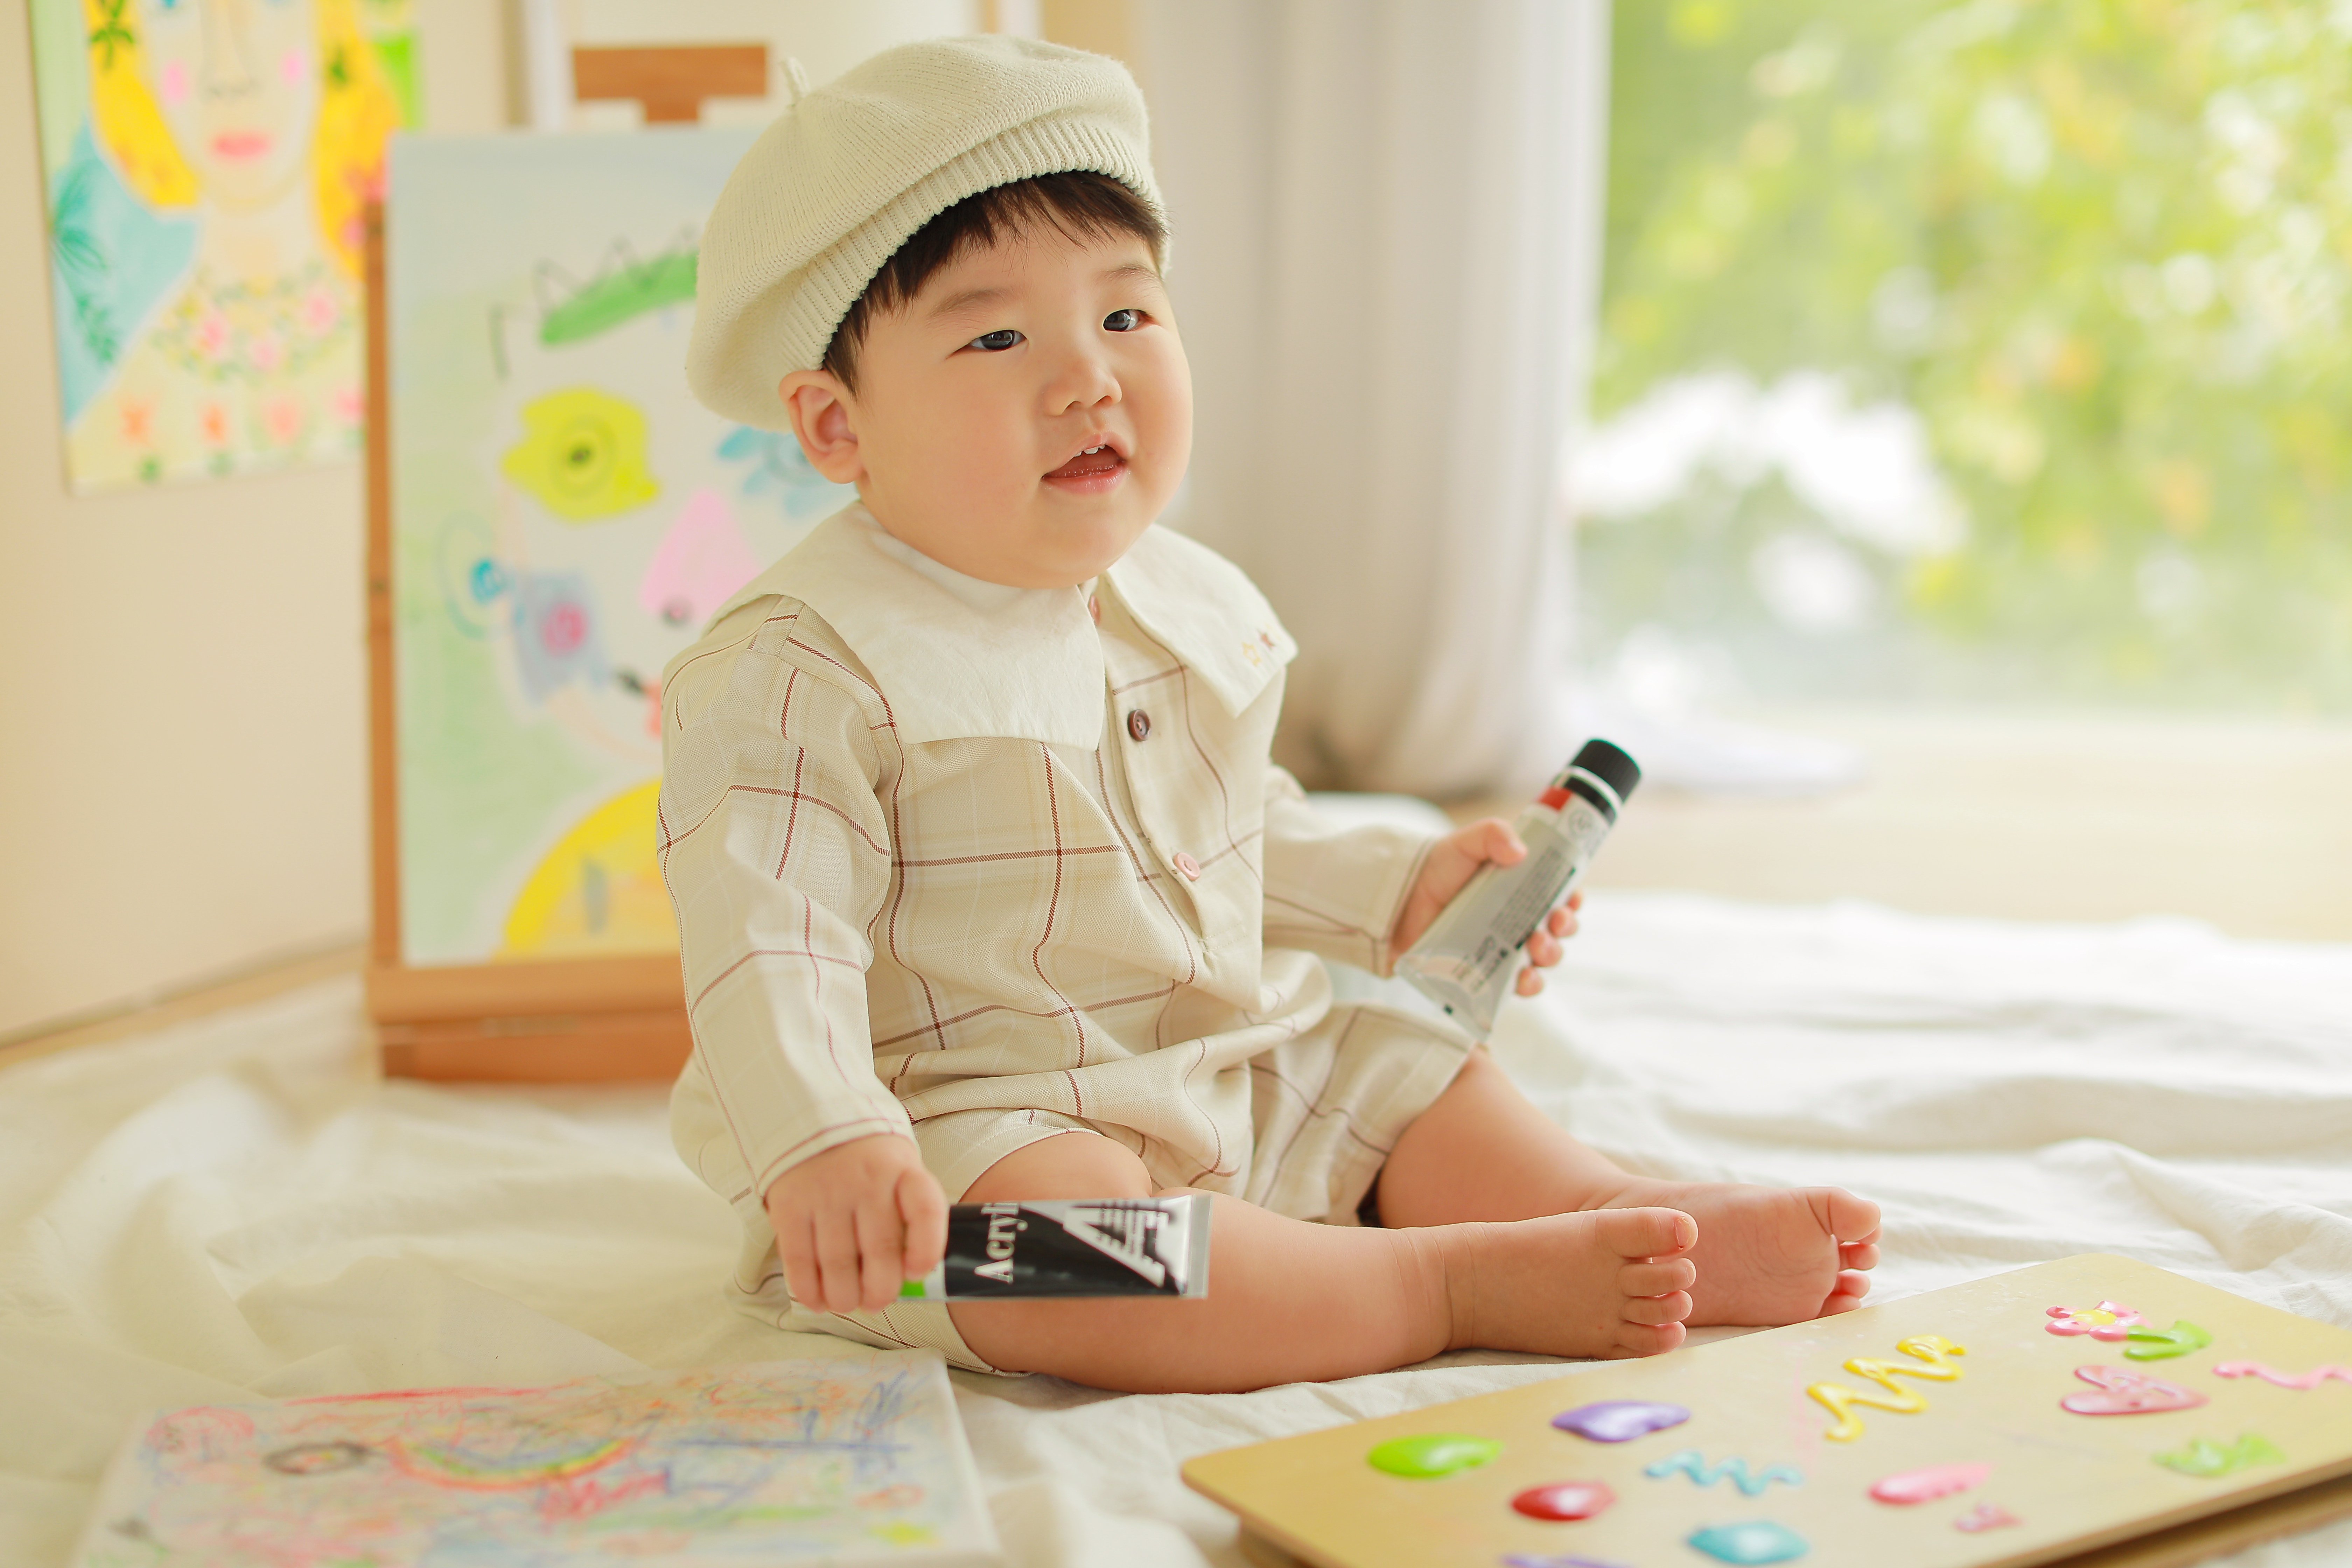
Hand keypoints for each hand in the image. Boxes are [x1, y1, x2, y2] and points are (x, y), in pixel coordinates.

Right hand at [763, 1134, 947, 1312]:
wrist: (816, 1125)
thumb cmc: (869, 1165)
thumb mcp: (900, 1174)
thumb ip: (910, 1218)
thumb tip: (909, 1279)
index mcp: (903, 1172)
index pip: (926, 1210)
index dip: (926, 1249)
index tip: (916, 1273)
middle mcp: (867, 1181)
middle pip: (879, 1250)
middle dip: (880, 1291)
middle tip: (876, 1301)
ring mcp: (826, 1193)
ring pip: (838, 1263)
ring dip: (844, 1297)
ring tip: (847, 1303)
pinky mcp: (790, 1207)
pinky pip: (799, 1260)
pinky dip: (809, 1290)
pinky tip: (818, 1300)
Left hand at [1392, 818, 1583, 996]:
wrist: (1395, 905)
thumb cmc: (1433, 871)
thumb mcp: (1463, 844)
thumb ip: (1491, 835)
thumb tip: (1520, 850)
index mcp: (1520, 887)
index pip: (1560, 894)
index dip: (1573, 899)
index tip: (1572, 899)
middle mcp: (1517, 918)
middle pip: (1558, 928)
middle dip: (1565, 928)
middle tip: (1555, 924)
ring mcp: (1503, 947)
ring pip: (1544, 957)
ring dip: (1551, 955)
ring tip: (1537, 946)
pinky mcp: (1488, 973)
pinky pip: (1517, 986)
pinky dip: (1529, 985)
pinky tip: (1525, 978)